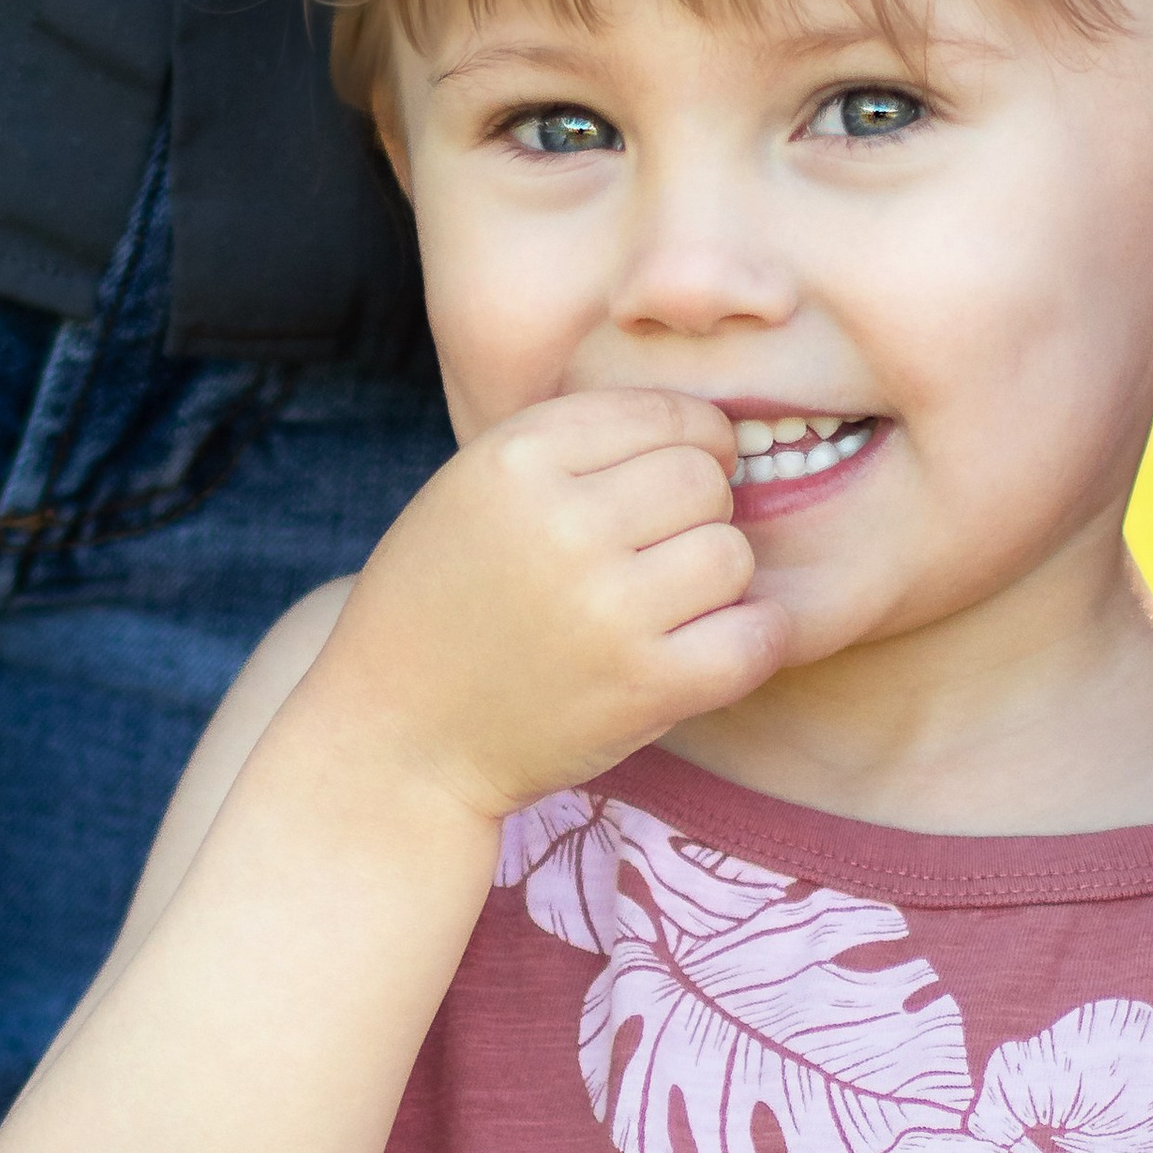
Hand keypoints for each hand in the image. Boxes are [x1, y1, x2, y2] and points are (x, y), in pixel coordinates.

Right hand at [309, 389, 786, 824]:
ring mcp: (608, 607)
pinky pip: (754, 636)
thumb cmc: (444, 606)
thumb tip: (708, 432)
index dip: (691, 442)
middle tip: (655, 555)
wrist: (398, 739)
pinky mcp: (643, 686)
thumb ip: (573, 448)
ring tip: (663, 607)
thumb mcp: (474, 490)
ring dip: (713, 583)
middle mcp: (564, 522)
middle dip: (695, 514)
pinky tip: (714, 646)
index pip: (662, 413)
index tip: (680, 479)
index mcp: (516, 457)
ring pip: (732, 555)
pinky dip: (750, 641)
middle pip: (704, 480)